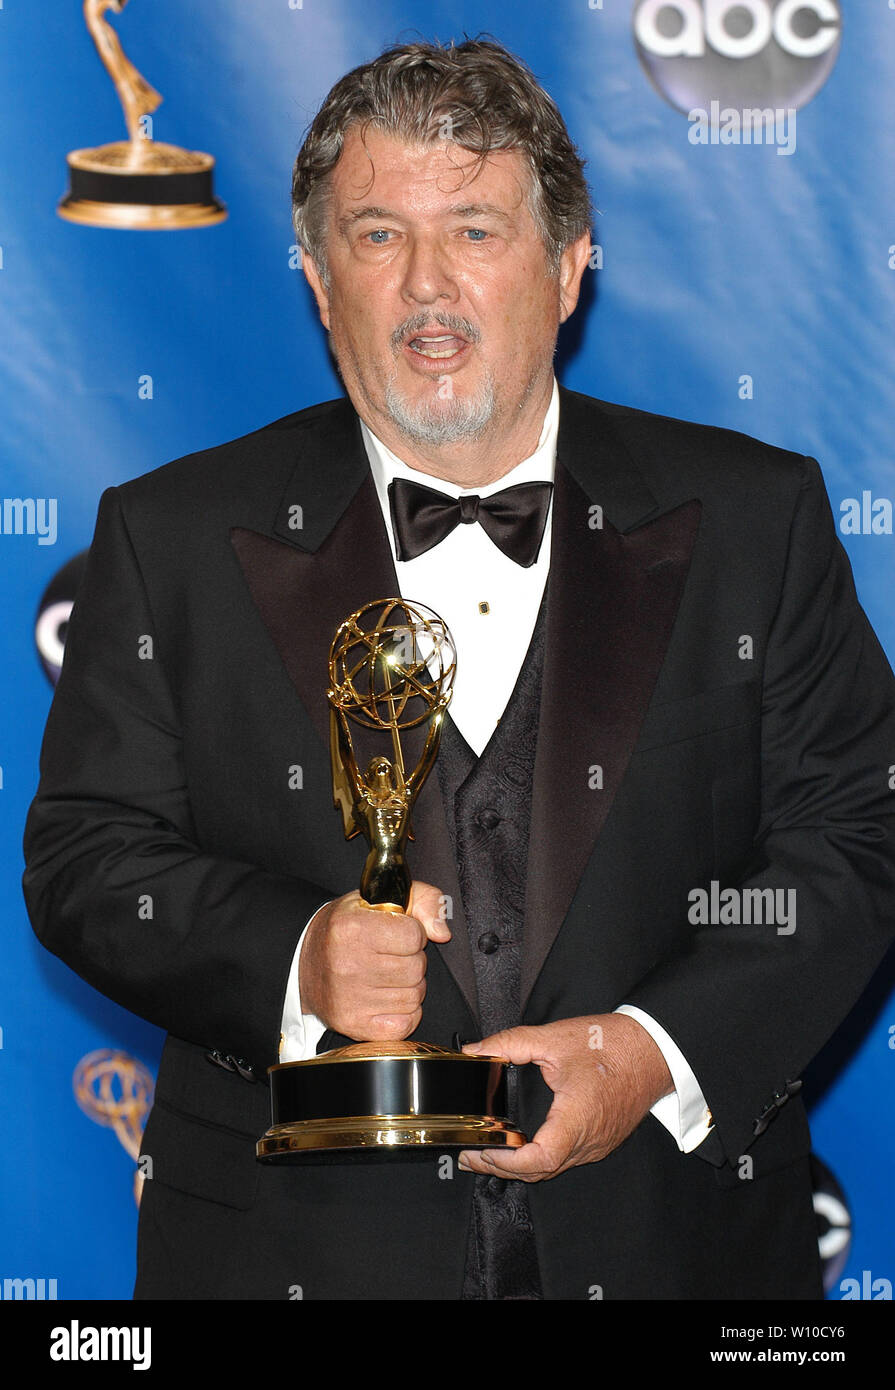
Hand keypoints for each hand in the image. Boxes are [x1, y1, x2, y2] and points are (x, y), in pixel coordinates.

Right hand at [298, 881, 449, 1041]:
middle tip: (391, 955)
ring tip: (387, 975)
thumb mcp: (380, 898)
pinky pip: (406, 1023)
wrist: (305, 962)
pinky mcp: (355, 1026)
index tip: (397, 933)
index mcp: (352, 929)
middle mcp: (348, 965)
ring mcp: (350, 1000)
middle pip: (416, 968)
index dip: (412, 933)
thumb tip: (443, 933)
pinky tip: (387, 998)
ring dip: (409, 986)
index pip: (414, 936)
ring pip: (414, 996)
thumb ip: (423, 900)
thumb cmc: (347, 928)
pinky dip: (404, 1013)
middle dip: (412, 960)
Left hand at [457, 1014, 673, 1181]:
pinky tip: (524, 1144)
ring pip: (553, 1168)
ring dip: (520, 1166)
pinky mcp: (602, 1141)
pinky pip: (567, 1159)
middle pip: (540, 1171)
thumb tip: (475, 1051)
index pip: (538, 1160)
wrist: (653, 1048)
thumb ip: (510, 1044)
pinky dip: (541, 1157)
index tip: (482, 1150)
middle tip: (471, 1156)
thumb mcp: (554, 1037)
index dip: (505, 1162)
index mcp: (577, 1119)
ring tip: (491, 1151)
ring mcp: (597, 1145)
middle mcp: (589, 1141)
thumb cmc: (612, 1044)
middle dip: (501, 1167)